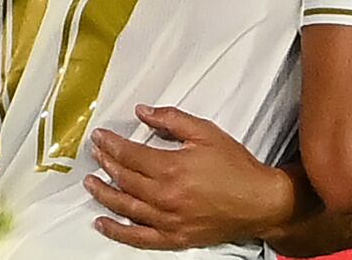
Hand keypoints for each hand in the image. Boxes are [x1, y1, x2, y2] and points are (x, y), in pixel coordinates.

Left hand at [85, 104, 291, 250]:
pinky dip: (118, 231)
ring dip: (104, 194)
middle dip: (106, 163)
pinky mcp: (175, 238)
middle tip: (95, 153)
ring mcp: (169, 220)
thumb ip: (172, 120)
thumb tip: (143, 112)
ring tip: (91, 183)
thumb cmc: (236, 167)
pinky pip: (139, 237)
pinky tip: (104, 223)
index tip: (99, 137)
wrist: (261, 202)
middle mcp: (166, 196)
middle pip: (125, 178)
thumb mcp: (205, 133)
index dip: (111, 144)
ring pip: (126, 206)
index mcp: (172, 168)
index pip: (130, 154)